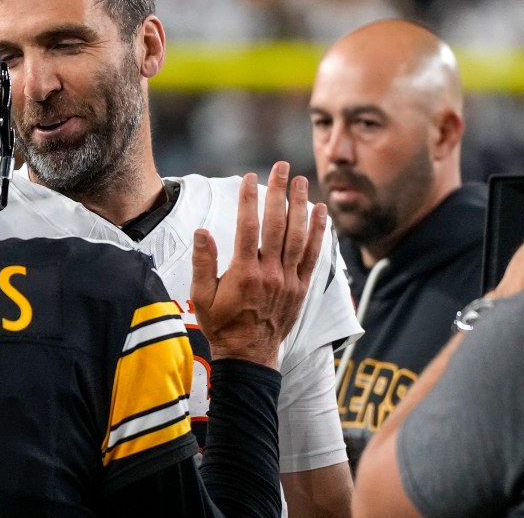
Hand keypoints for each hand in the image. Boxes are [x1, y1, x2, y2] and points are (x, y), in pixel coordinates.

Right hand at [190, 161, 326, 367]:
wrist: (249, 355)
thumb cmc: (222, 324)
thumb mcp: (202, 296)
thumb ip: (203, 262)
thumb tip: (202, 231)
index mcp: (244, 273)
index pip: (248, 227)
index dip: (248, 200)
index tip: (249, 179)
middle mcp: (270, 273)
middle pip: (276, 225)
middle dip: (278, 193)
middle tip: (281, 168)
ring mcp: (289, 280)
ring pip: (298, 236)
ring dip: (300, 206)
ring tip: (302, 182)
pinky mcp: (302, 287)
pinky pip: (313, 255)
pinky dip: (318, 232)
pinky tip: (321, 212)